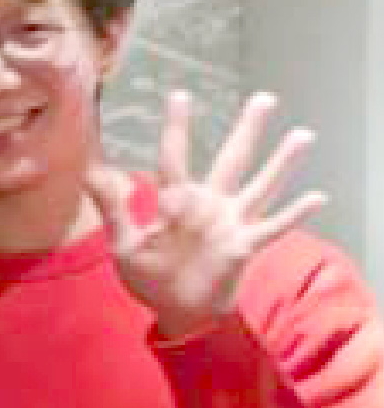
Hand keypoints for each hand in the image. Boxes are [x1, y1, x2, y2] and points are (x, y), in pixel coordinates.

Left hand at [101, 89, 325, 342]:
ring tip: (302, 134)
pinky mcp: (244, 246)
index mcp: (178, 200)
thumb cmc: (151, 276)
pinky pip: (273, 227)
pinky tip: (317, 196)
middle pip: (231, 160)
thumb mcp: (124, 244)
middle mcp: (210, 204)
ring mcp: (231, 223)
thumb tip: (89, 173)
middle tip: (264, 98)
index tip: (179, 95)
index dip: (176, 127)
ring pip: (260, 186)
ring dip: (281, 163)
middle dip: (247, 130)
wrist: (176, 312)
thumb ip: (113, 209)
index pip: (175, 157)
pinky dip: (295, 214)